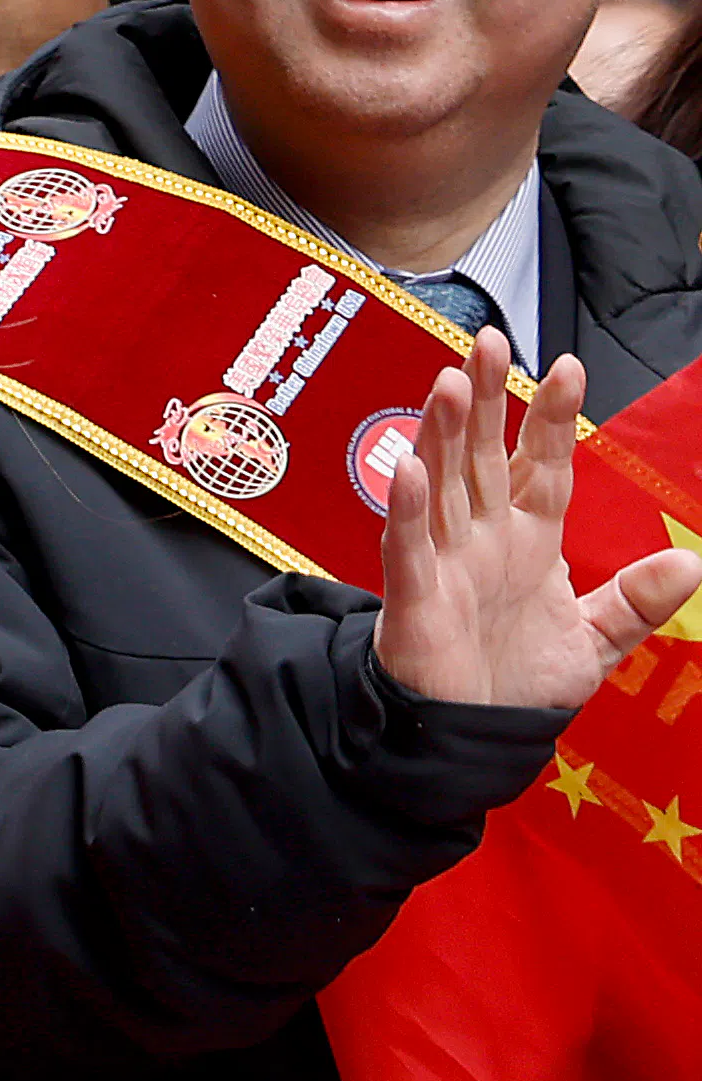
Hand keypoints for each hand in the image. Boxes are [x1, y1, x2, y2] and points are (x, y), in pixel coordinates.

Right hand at [374, 337, 701, 709]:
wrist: (464, 736)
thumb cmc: (516, 682)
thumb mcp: (593, 641)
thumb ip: (636, 601)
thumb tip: (690, 561)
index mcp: (527, 538)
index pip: (542, 465)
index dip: (551, 419)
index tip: (569, 368)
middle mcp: (482, 538)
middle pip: (483, 455)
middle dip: (487, 399)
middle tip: (489, 344)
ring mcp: (444, 561)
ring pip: (441, 484)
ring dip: (442, 435)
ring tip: (449, 384)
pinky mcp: (414, 596)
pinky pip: (407, 545)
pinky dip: (407, 509)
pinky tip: (411, 471)